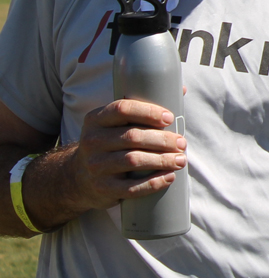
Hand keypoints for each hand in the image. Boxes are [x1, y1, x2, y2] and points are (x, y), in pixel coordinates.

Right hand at [67, 99, 186, 213]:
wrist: (79, 177)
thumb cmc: (110, 143)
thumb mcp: (116, 123)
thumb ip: (144, 108)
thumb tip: (182, 89)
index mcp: (96, 119)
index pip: (122, 109)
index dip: (148, 112)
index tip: (169, 118)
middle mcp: (92, 141)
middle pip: (132, 136)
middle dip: (163, 139)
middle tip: (182, 143)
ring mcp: (95, 165)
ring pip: (133, 161)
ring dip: (162, 160)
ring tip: (181, 160)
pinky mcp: (102, 188)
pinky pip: (130, 187)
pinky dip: (153, 183)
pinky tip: (169, 177)